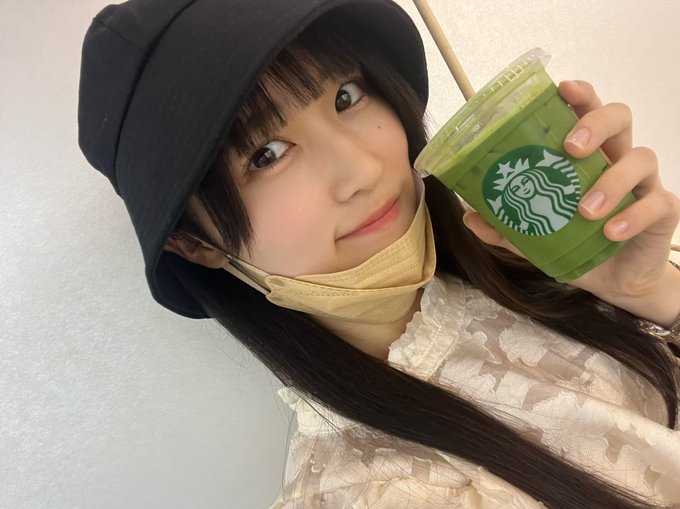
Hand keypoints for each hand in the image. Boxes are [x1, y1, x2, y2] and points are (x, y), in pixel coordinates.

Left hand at [463, 80, 679, 323]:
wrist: (615, 281)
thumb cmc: (576, 242)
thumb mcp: (534, 235)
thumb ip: (506, 225)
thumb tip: (470, 216)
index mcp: (586, 154)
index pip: (586, 110)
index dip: (579, 93)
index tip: (562, 88)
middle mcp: (616, 158)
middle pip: (619, 117)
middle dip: (596, 123)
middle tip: (571, 148)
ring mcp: (643, 182)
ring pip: (641, 157)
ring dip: (611, 181)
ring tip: (584, 210)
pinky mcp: (662, 210)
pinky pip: (656, 203)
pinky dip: (633, 216)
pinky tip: (610, 231)